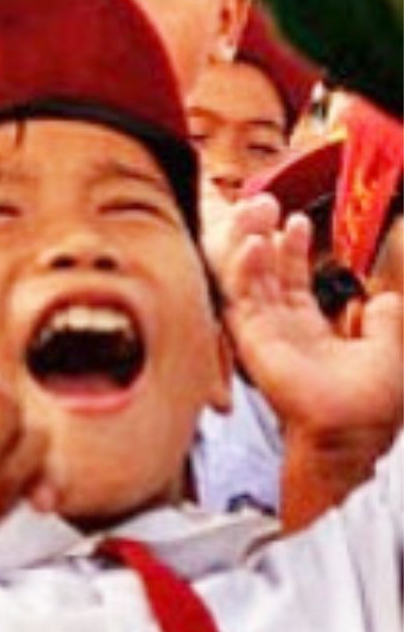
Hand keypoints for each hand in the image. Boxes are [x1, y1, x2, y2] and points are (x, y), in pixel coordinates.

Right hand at [222, 195, 403, 438]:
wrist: (355, 426)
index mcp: (307, 333)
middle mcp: (280, 331)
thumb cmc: (372, 402)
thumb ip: (385, 319)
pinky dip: (246, 270)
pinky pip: (242, 299)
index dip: (293, 251)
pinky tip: (255, 244)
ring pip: (248, 281)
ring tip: (257, 212)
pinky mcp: (252, 340)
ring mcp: (262, 335)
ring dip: (250, 245)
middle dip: (265, 238)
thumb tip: (380, 300)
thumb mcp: (392, 346)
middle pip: (265, 275)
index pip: (291, 283)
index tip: (298, 220)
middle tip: (266, 205)